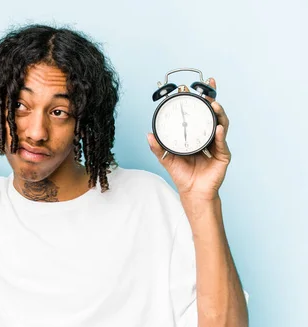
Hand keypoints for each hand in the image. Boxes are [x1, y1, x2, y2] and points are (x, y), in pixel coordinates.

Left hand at [147, 78, 230, 200]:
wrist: (192, 192)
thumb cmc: (182, 174)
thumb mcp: (166, 158)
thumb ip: (157, 147)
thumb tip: (148, 134)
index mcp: (197, 134)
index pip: (199, 114)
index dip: (199, 101)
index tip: (194, 88)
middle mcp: (209, 137)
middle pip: (213, 115)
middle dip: (212, 100)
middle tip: (207, 90)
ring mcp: (218, 145)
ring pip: (221, 124)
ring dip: (219, 113)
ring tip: (214, 104)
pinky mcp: (223, 155)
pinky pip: (222, 143)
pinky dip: (220, 135)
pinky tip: (219, 128)